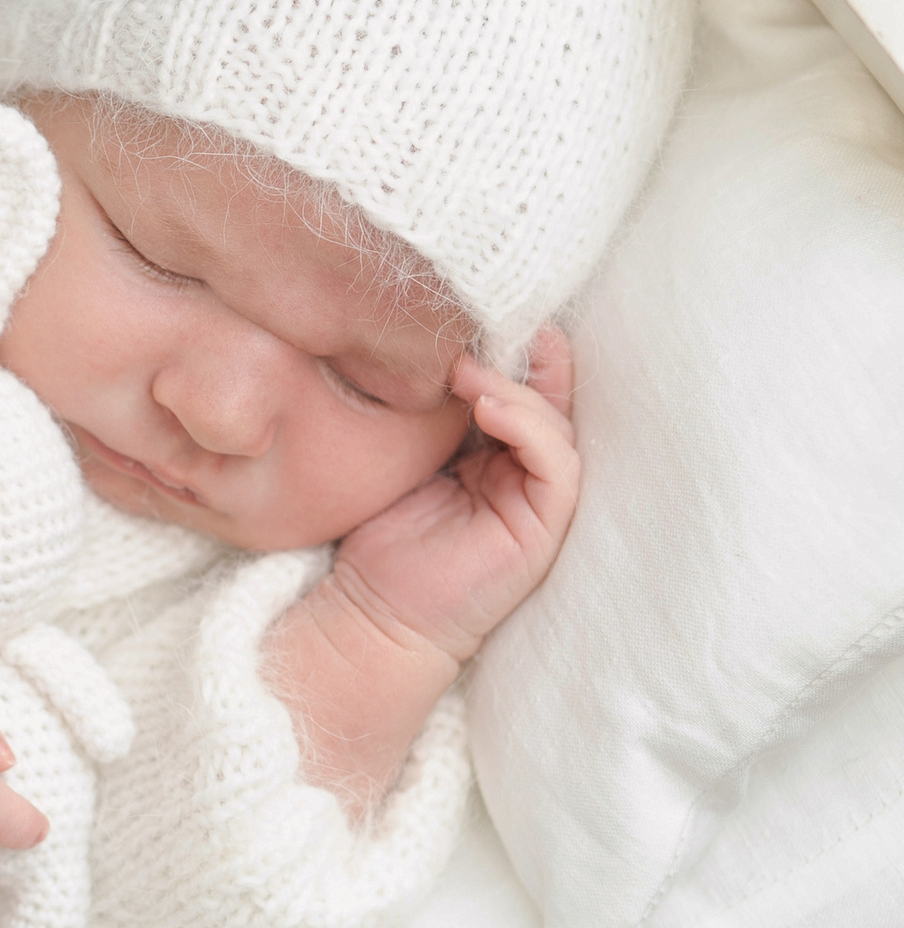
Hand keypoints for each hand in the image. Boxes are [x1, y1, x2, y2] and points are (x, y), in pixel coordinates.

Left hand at [330, 328, 579, 668]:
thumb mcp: (403, 454)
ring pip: (555, 427)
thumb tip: (427, 346)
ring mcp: (538, 502)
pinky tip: (489, 408)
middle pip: (548, 400)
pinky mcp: (542, 529)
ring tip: (468, 371)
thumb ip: (429, 411)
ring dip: (518, 389)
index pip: (522, 389)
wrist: (372, 612)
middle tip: (481, 327)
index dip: (511, 350)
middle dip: (522, 358)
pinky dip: (530, 429)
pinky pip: (557, 467)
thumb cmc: (379, 535)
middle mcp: (524, 474)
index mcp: (495, 454)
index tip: (477, 315)